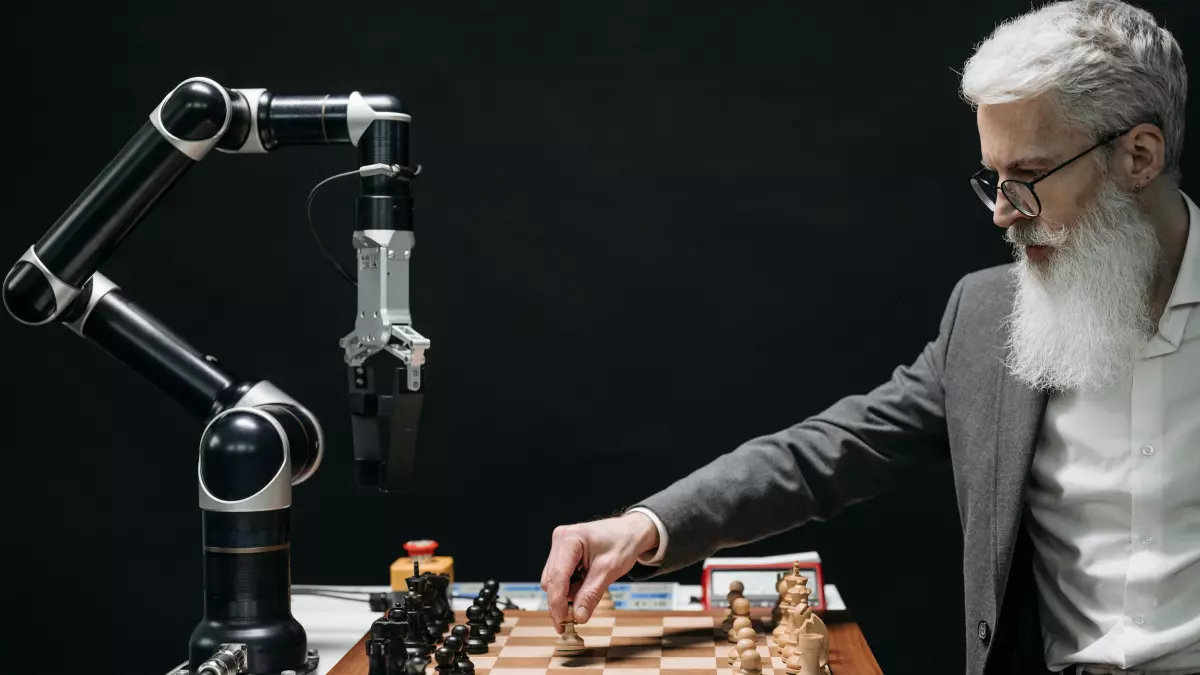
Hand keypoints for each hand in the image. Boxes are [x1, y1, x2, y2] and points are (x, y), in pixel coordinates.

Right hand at [540, 511, 659, 630]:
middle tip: (573, 621)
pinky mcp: (563, 553)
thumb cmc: (623, 543)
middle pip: (551, 580)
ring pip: (553, 581)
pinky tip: (583, 588)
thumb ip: (591, 594)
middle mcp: (560, 540)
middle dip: (561, 602)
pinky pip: (560, 577)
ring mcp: (560, 546)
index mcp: (569, 539)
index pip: (557, 577)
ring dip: (566, 595)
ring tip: (586, 597)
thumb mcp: (609, 571)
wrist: (631, 531)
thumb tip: (578, 617)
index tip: (562, 623)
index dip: (557, 603)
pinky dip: (570, 588)